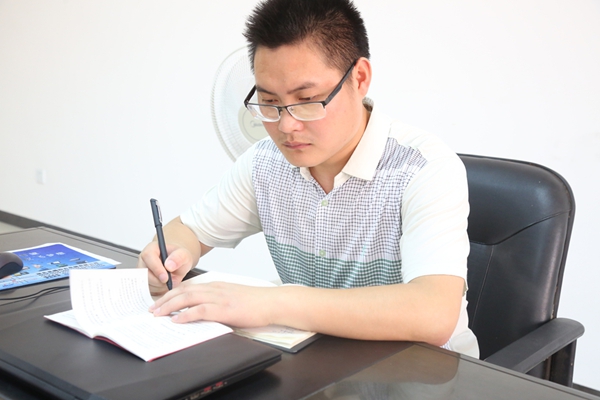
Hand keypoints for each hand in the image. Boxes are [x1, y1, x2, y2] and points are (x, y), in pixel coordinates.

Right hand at [137, 241, 194, 295]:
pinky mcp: (143, 282)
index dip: (156, 268)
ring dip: (160, 286)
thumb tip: (169, 265)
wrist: (177, 264)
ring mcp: (142, 272)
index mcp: (151, 249)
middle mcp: (144, 260)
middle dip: (159, 281)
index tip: (166, 277)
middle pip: (144, 273)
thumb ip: (178, 258)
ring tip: (170, 280)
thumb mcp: (184, 255)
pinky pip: (148, 290)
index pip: (148, 257)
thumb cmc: (178, 258)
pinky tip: (165, 284)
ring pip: (146, 283)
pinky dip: (158, 290)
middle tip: (170, 280)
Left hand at [149, 280, 275, 327]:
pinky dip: (186, 314)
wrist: (272, 302)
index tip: (160, 301)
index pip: (187, 287)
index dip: (171, 294)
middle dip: (164, 300)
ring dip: (170, 306)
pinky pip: (200, 310)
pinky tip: (177, 319)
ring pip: (187, 298)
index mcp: (216, 286)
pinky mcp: (224, 309)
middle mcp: (214, 288)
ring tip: (158, 314)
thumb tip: (202, 311)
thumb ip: (217, 301)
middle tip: (152, 309)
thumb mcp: (232, 297)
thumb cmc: (255, 302)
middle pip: (183, 291)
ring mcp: (219, 298)